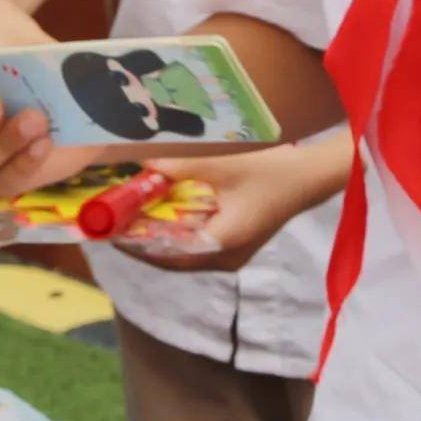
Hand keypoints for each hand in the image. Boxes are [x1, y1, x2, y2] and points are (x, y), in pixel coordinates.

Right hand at [0, 53, 102, 203]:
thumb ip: (14, 52)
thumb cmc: (36, 66)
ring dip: (4, 143)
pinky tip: (42, 146)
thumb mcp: (26, 48)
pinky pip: (3, 181)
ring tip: (38, 122)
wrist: (73, 100)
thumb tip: (17, 61)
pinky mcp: (2, 178)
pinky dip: (23, 165)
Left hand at [116, 135, 350, 272]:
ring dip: (158, 234)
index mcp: (219, 246)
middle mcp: (223, 258)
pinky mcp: (236, 243)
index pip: (164, 255)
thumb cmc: (272, 172)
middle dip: (141, 239)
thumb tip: (139, 162)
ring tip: (131, 215)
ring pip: (183, 250)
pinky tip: (164, 210)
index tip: (107, 230)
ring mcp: (231, 254)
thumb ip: (178, 166)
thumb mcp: (220, 166)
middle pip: (170, 256)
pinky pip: (197, 242)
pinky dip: (177, 229)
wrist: (312, 177)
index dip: (133, 244)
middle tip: (113, 220)